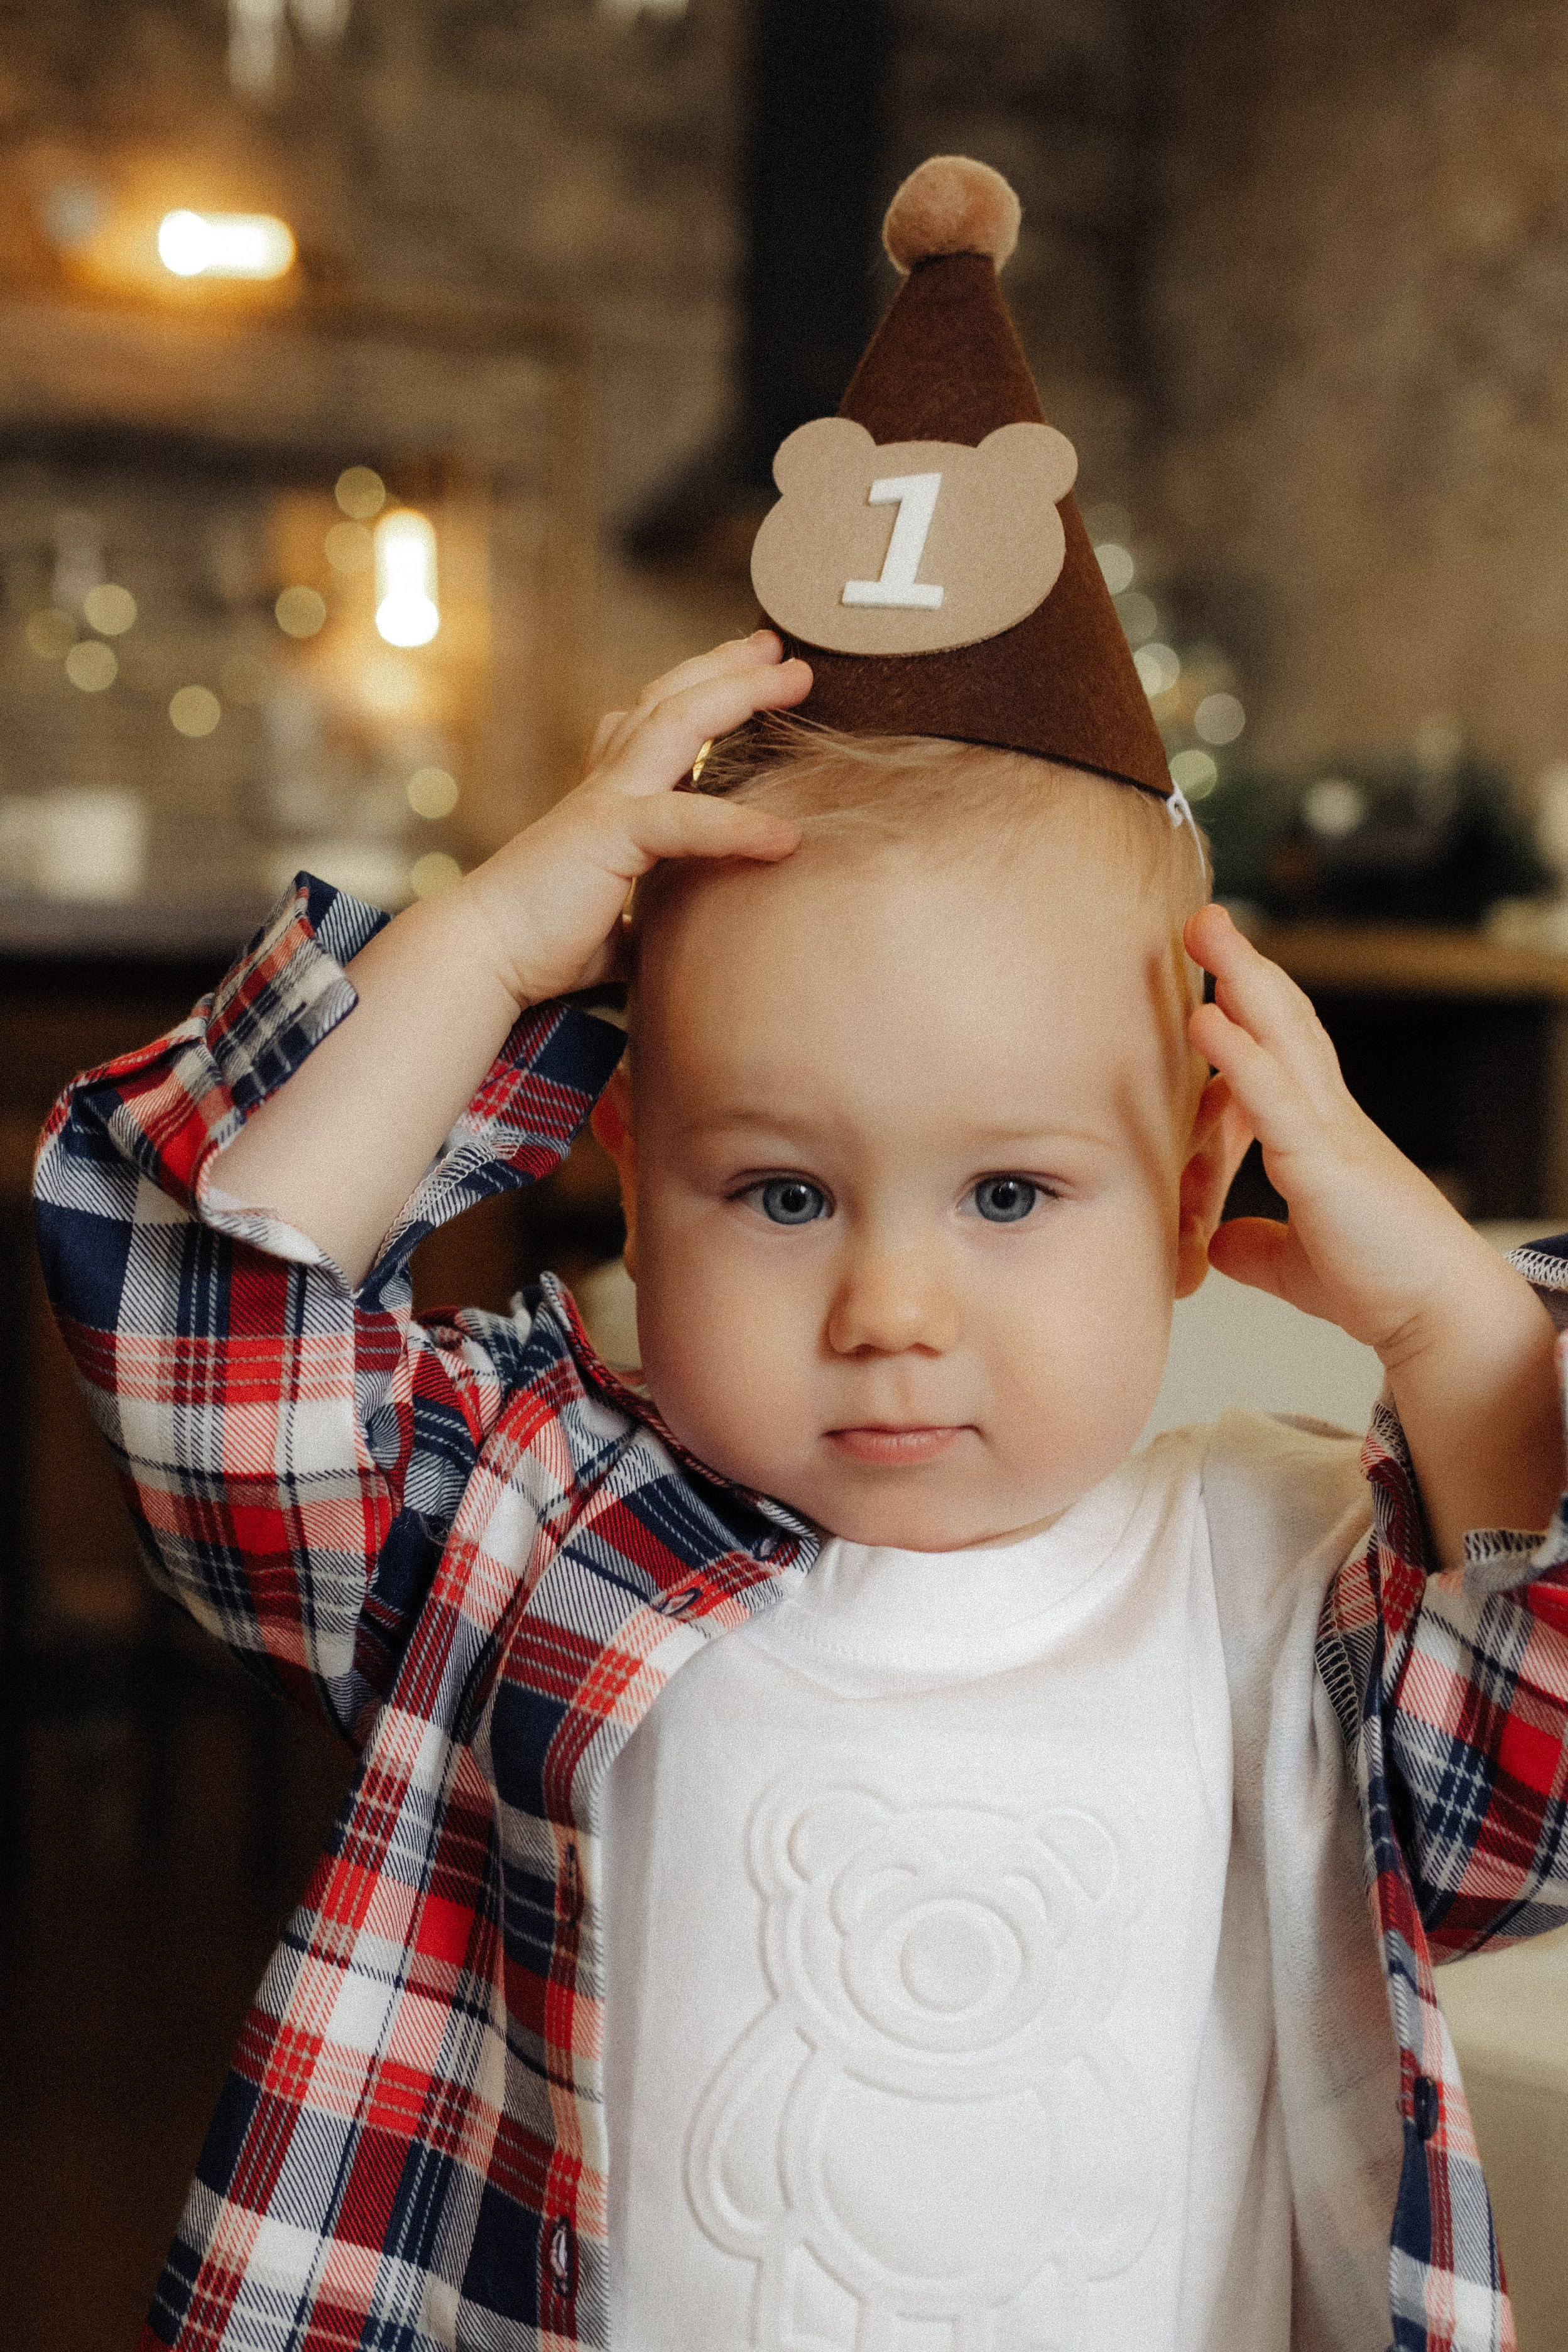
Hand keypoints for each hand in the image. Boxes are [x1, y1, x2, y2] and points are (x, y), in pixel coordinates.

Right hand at [460, 632, 810, 1007]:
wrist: (481, 956)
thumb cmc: (541, 944)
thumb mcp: (613, 920)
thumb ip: (646, 916)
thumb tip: (676, 945)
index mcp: (607, 799)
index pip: (654, 723)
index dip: (699, 690)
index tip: (747, 671)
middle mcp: (606, 786)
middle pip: (671, 700)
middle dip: (727, 667)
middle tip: (780, 648)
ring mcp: (605, 802)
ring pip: (678, 721)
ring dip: (739, 693)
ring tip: (796, 677)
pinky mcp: (607, 836)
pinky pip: (684, 817)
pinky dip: (738, 824)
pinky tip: (786, 837)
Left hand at [1184, 904, 1529, 1368]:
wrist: (1442, 1317)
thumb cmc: (1381, 1285)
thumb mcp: (1296, 1262)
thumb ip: (1257, 1245)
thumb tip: (1218, 1245)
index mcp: (1322, 1135)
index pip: (1282, 1053)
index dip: (1250, 1008)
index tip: (1214, 972)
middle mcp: (1329, 1119)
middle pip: (1284, 1022)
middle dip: (1243, 967)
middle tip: (1204, 919)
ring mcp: (1330, 1134)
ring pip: (1283, 1037)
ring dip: (1241, 979)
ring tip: (1204, 929)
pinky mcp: (1325, 1164)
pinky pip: (1274, 1098)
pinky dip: (1238, 1056)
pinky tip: (1205, 1019)